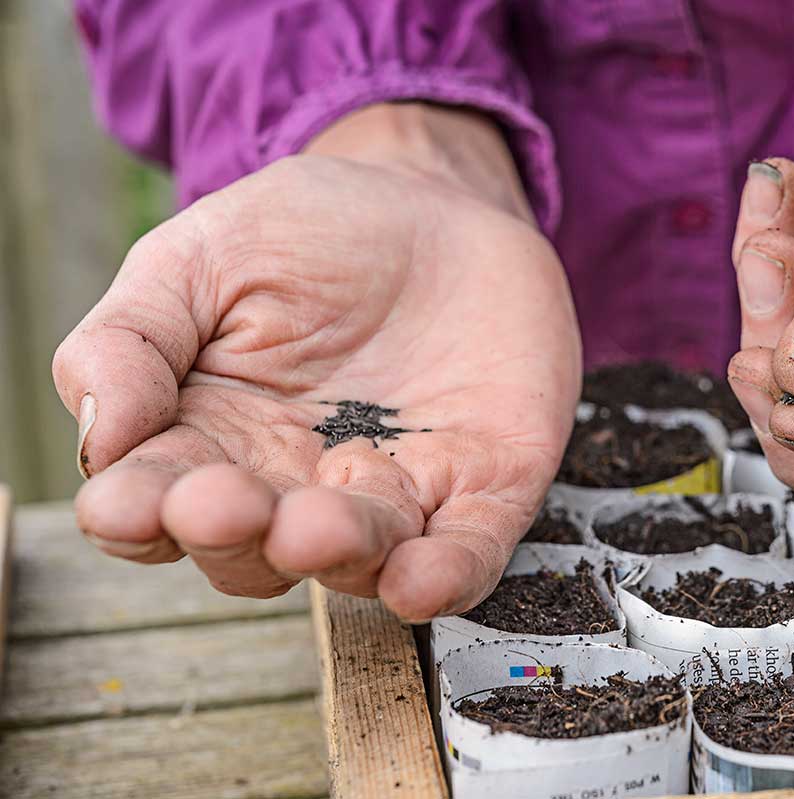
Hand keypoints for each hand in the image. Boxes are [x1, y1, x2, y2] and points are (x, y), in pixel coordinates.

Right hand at [53, 103, 580, 619]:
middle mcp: (295, 488)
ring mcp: (393, 496)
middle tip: (226, 504)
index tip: (125, 503)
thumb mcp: (199, 260)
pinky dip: (444, 577)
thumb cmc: (305, 236)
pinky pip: (465, 553)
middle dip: (236, 538)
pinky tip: (419, 581)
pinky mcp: (480, 489)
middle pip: (252, 553)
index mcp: (210, 440)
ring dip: (335, 554)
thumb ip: (133, 340)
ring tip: (316, 526)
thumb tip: (99, 439)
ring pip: (357, 560)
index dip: (136, 514)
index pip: (157, 502)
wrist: (435, 202)